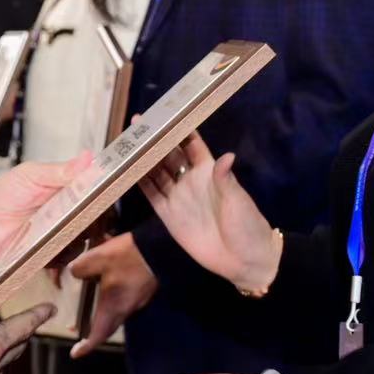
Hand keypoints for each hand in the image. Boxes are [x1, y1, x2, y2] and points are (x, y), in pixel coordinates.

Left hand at [0, 151, 94, 262]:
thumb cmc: (2, 193)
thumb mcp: (30, 175)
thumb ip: (59, 170)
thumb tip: (86, 158)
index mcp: (66, 190)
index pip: (95, 192)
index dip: (102, 193)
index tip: (102, 191)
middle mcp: (67, 214)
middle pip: (94, 219)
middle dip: (90, 218)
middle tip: (76, 213)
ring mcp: (59, 235)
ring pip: (82, 240)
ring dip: (74, 236)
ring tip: (57, 229)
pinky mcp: (49, 254)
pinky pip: (63, 258)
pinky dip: (59, 254)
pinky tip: (49, 245)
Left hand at [66, 232, 156, 356]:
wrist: (161, 249)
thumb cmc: (128, 258)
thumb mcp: (98, 259)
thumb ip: (81, 268)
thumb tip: (75, 273)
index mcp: (113, 306)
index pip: (99, 334)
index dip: (87, 346)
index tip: (76, 353)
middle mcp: (126, 309)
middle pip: (109, 327)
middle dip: (96, 333)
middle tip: (84, 334)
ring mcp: (138, 300)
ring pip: (118, 314)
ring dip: (105, 315)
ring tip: (94, 306)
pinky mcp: (144, 290)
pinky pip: (126, 301)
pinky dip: (115, 300)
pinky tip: (110, 285)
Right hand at [140, 134, 278, 292]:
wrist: (243, 261)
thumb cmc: (246, 225)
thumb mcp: (238, 200)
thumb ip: (226, 179)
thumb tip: (227, 156)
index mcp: (209, 171)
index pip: (191, 143)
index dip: (178, 128)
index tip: (164, 113)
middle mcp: (191, 180)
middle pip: (169, 154)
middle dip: (155, 139)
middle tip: (137, 122)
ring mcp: (178, 197)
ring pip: (156, 172)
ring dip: (144, 157)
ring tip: (127, 141)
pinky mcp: (168, 215)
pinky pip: (151, 195)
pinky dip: (139, 182)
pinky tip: (127, 169)